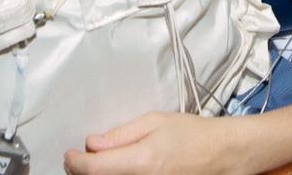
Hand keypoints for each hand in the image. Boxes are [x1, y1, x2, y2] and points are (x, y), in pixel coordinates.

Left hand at [65, 112, 251, 174]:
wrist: (221, 155)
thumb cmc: (193, 135)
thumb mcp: (156, 121)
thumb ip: (121, 134)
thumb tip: (92, 143)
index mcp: (141, 161)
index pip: (93, 168)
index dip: (75, 162)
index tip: (70, 154)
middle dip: (84, 170)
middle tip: (80, 157)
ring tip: (101, 162)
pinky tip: (118, 169)